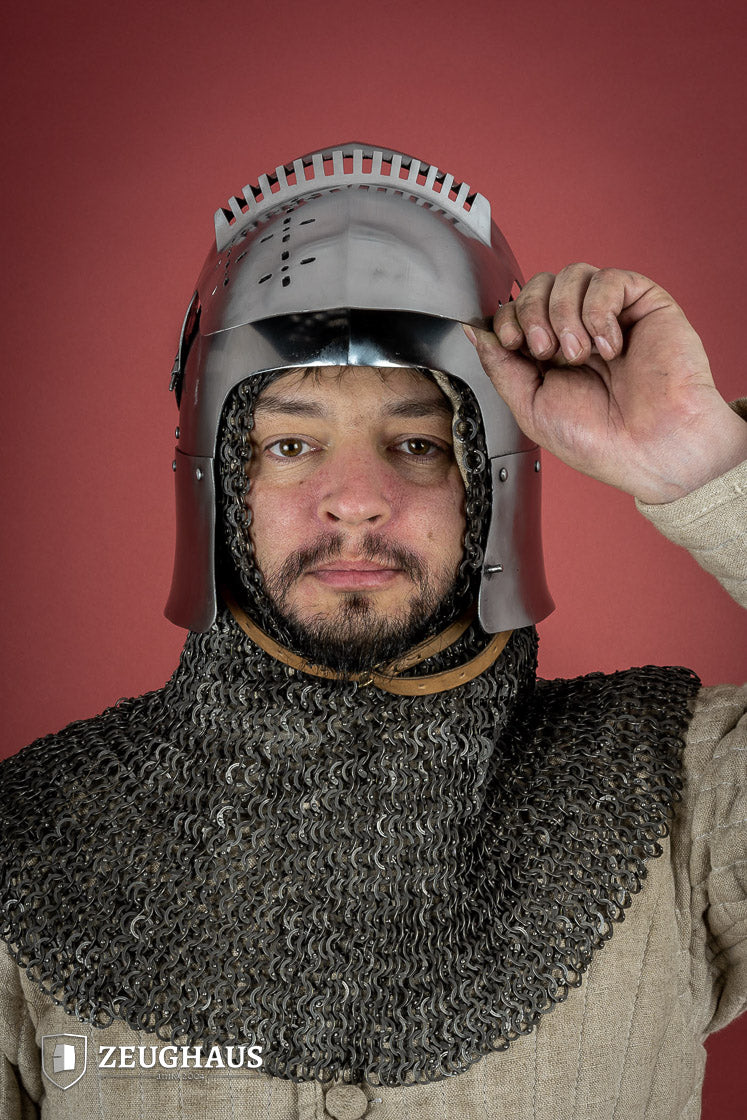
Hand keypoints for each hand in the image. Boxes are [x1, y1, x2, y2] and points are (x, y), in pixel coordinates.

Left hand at [466, 264, 746, 502]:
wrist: (651, 450)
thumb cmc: (598, 439)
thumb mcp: (530, 407)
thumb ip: (500, 366)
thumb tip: (473, 331)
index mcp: (550, 353)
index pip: (517, 307)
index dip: (508, 317)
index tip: (511, 343)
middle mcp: (579, 329)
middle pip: (540, 284)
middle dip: (532, 313)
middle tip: (544, 351)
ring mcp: (612, 315)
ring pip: (572, 274)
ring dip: (565, 314)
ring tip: (580, 354)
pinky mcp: (644, 305)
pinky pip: (609, 279)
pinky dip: (599, 311)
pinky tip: (609, 347)